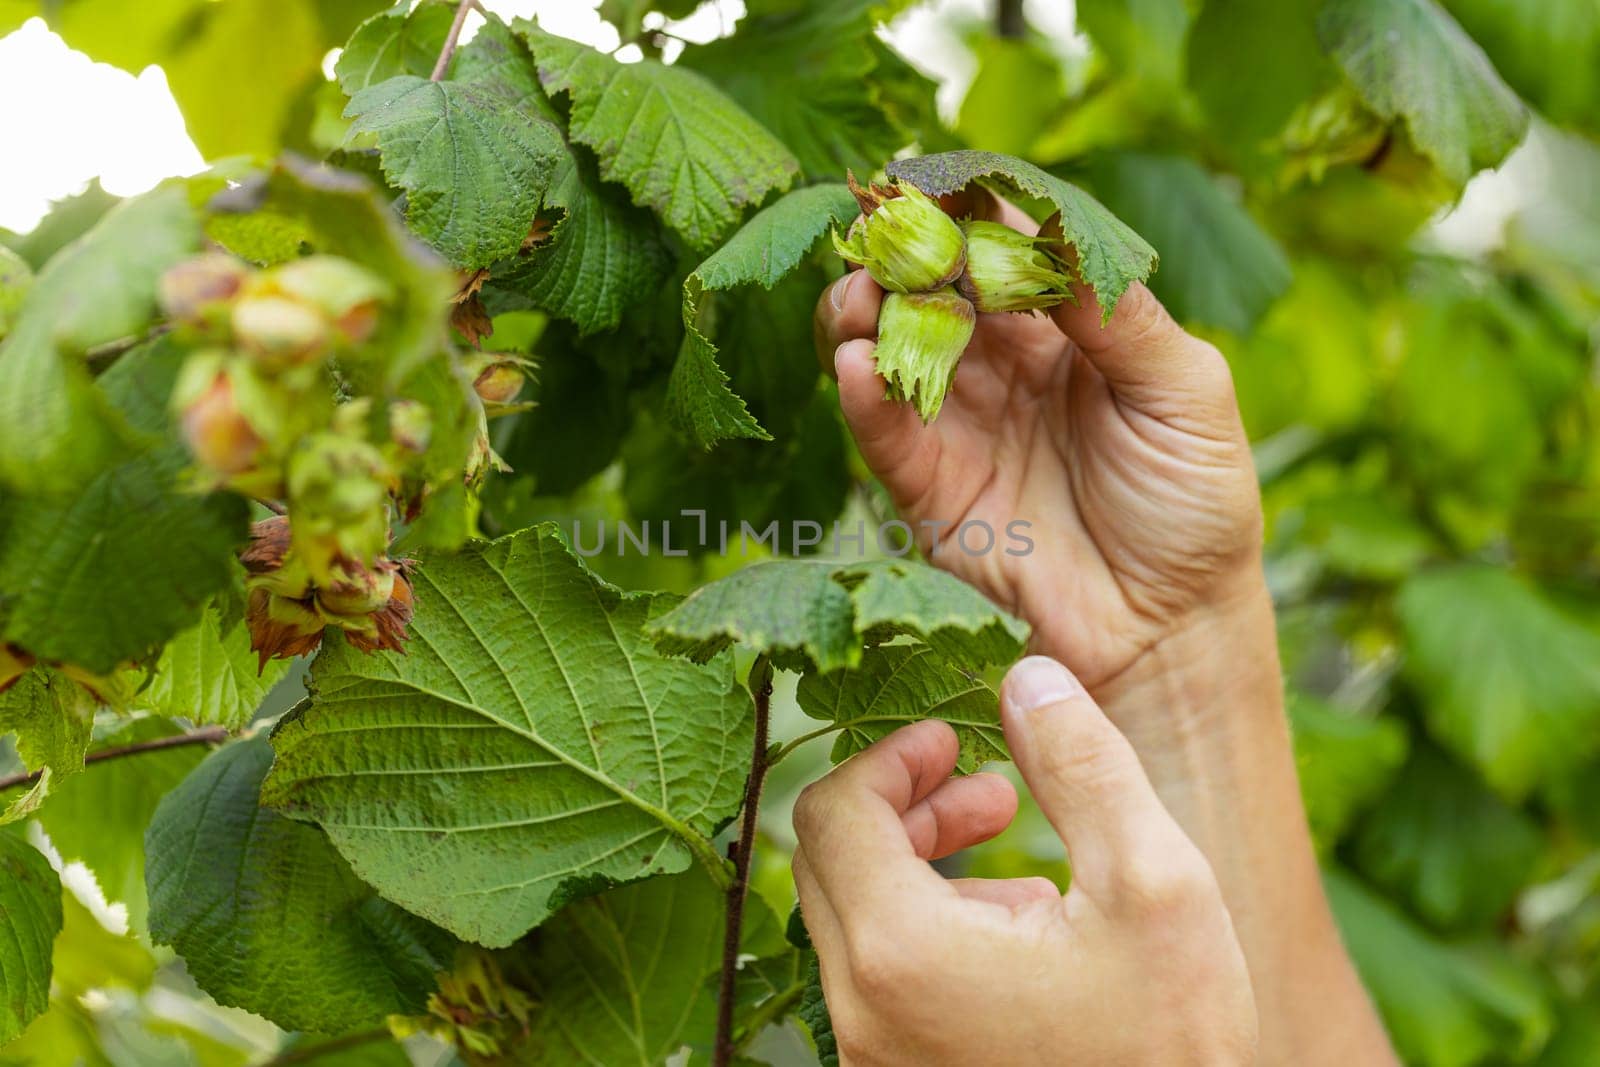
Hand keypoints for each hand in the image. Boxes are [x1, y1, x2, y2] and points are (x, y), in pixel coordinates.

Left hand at [792, 656, 1256, 1065]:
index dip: (888, 757)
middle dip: (903, 804)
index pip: (832, 812)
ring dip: (917, 863)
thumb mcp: (1155, 884)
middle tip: (981, 784)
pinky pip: (881, 982)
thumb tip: (1029, 676)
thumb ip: (1082, 765)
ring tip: (1014, 849)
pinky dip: (927, 930)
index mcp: (903, 954)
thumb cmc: (1174, 1052)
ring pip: (853, 921)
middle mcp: (863, 1011)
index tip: (951, 740)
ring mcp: (876, 1057)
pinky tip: (1021, 929)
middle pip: (827, 862)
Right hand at [816, 192, 1262, 688]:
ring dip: (864, 312)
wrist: (1167, 624)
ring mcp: (958, 423)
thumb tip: (1055, 235)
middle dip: (903, 253)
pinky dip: (861, 394)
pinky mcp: (927, 488)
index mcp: (1066, 327)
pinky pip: (882, 431)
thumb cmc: (1193, 504)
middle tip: (885, 235)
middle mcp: (1001, 363)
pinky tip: (856, 366)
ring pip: (888, 347)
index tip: (936, 181)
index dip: (971, 211)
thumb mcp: (1184, 394)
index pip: (1006, 246)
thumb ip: (1120, 318)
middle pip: (933, 286)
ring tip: (861, 295)